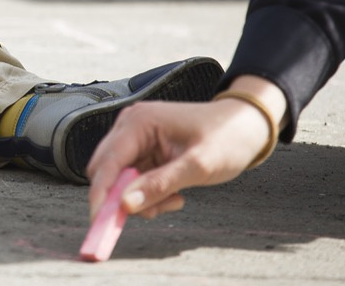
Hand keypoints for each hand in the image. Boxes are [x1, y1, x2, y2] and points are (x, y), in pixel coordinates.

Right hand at [85, 77, 284, 221]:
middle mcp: (130, 127)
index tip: (99, 221)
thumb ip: (159, 185)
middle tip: (151, 213)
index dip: (100, 192)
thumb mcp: (197, 166)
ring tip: (175, 200)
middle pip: (106, 170)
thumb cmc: (226, 137)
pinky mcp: (144, 151)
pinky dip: (149, 194)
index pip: (108, 161)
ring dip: (141, 198)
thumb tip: (126, 205)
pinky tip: (175, 194)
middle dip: (123, 197)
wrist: (245, 127)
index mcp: (138, 122)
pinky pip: (134, 181)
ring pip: (120, 180)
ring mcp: (136, 139)